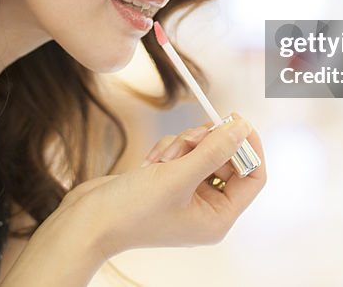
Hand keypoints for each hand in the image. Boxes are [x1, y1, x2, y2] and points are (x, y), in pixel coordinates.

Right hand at [54, 113, 265, 259]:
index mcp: (217, 218)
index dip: (249, 147)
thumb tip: (244, 128)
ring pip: (203, 151)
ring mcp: (186, 194)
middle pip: (227, 159)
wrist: (88, 221)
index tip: (238, 121)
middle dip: (208, 143)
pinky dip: (168, 150)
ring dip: (183, 145)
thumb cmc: (132, 210)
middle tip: (191, 136)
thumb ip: (214, 150)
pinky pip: (182, 153)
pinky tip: (150, 163)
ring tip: (162, 159)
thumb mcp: (178, 176)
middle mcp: (206, 208)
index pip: (254, 177)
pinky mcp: (167, 182)